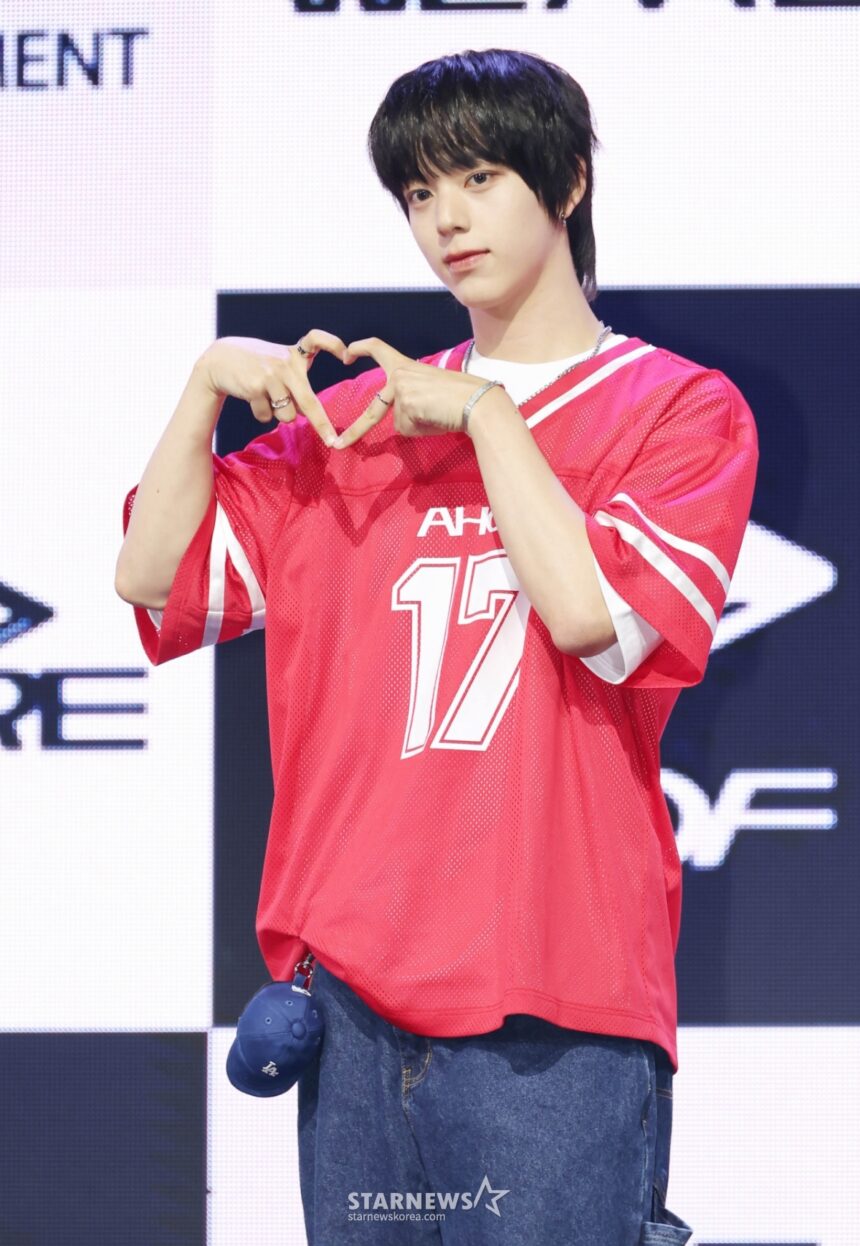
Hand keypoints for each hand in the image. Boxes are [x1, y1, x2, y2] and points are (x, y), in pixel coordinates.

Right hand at [196, 330, 348, 446]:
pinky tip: (252, 396)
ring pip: (287, 415)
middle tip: (332, 441)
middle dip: (322, 425)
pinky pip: (267, 416)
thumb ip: (295, 386)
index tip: (348, 357)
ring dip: (279, 414)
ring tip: (266, 396)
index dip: (333, 345)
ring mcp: (271, 375)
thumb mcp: (278, 365)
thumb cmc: (256, 366)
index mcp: (294, 354)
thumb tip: (307, 415)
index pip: (316, 339)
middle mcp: (285, 362)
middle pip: (309, 401)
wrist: (219, 360)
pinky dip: (261, 413)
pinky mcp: (256, 387)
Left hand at [333, 336, 493, 448]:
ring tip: (438, 415)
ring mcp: (401, 389)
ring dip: (418, 427)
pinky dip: (422, 430)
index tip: (347, 353)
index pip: (379, 349)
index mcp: (407, 366)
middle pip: (374, 410)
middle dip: (356, 431)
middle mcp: (400, 375)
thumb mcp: (429, 393)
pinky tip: (437, 419)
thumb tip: (401, 421)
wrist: (477, 402)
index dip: (361, 348)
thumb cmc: (459, 399)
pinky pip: (408, 429)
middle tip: (340, 444)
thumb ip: (410, 401)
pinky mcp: (406, 404)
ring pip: (400, 423)